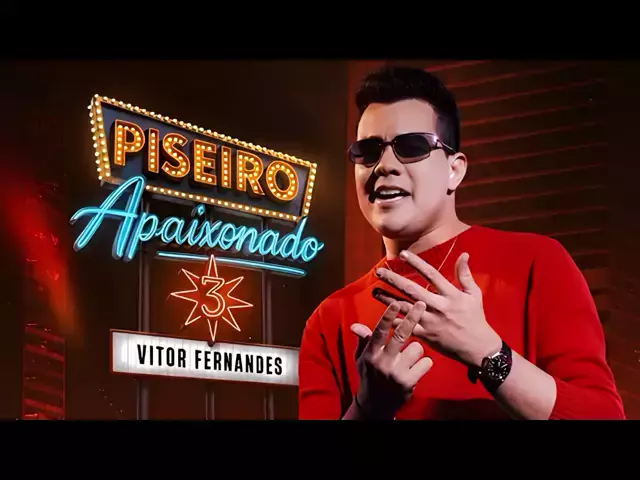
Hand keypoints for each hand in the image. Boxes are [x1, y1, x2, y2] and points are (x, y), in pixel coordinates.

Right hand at [351, 301, 433, 419]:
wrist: (376, 405)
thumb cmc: (370, 375)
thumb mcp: (361, 358)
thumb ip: (363, 341)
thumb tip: (355, 326)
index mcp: (370, 353)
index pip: (379, 331)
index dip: (388, 317)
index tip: (395, 303)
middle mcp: (383, 362)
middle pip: (401, 335)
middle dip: (412, 318)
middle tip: (422, 304)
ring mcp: (396, 373)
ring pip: (417, 347)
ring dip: (416, 349)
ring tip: (408, 357)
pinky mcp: (409, 382)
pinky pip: (426, 362)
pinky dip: (423, 363)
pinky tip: (415, 368)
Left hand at [374, 251, 501, 367]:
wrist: (478, 348)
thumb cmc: (476, 319)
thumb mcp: (474, 294)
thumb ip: (465, 274)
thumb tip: (463, 254)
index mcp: (450, 295)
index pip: (431, 274)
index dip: (416, 263)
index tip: (402, 254)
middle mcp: (438, 307)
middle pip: (412, 290)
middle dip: (394, 280)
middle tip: (379, 272)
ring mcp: (431, 322)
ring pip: (405, 308)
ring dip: (388, 299)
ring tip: (374, 291)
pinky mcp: (426, 335)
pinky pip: (406, 328)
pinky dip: (394, 322)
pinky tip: (381, 316)